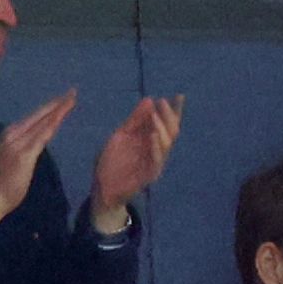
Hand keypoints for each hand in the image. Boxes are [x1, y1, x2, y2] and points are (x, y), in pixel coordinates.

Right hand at [0, 90, 76, 235]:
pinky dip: (53, 122)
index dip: (48, 109)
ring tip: (71, 98)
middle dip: (57, 104)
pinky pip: (43, 135)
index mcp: (9, 135)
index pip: (33, 119)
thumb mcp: (11, 163)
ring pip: (42, 122)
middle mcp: (12, 134)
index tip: (62, 100)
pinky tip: (62, 115)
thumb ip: (21, 153)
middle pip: (39, 116)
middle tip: (73, 92)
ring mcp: (18, 143)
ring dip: (58, 109)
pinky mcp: (24, 154)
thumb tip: (31, 150)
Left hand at [90, 94, 183, 230]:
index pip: (167, 123)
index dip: (174, 110)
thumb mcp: (121, 135)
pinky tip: (153, 136)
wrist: (103, 187)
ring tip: (155, 116)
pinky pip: (156, 160)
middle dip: (168, 116)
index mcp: (150, 140)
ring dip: (161, 128)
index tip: (179, 96)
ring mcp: (154, 163)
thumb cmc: (112, 161)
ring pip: (166, 144)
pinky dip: (156, 148)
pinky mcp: (149, 175)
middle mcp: (156, 150)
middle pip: (171, 131)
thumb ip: (135, 120)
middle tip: (162, 102)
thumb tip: (149, 100)